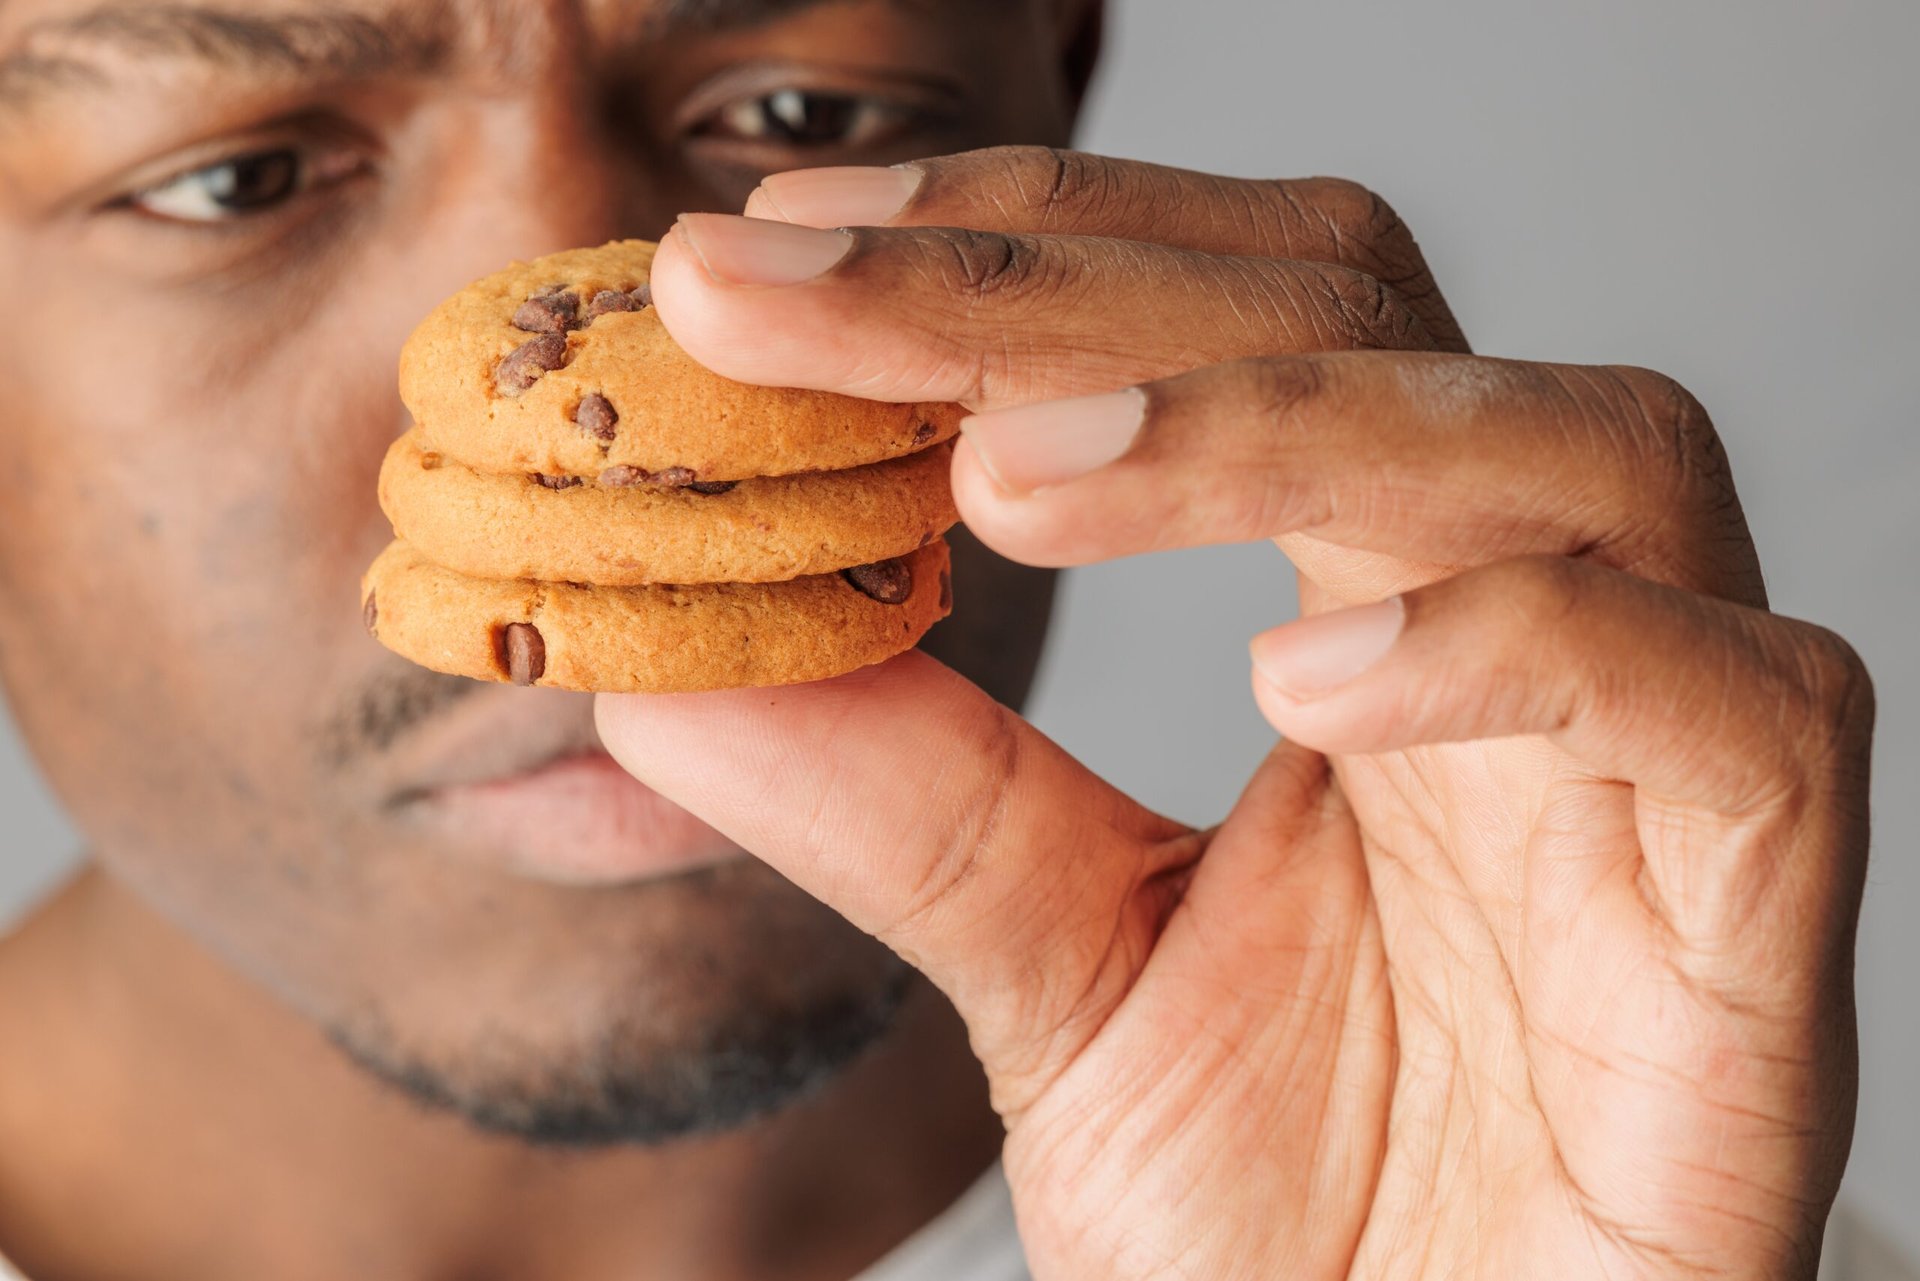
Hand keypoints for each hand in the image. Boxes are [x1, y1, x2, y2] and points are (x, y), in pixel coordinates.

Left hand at [596, 149, 1872, 1278]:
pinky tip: (1303, 684)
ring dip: (1270, 420)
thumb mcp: (1058, 970)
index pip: (1215, 317)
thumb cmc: (1302, 1206)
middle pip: (1361, 313)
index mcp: (1369, 606)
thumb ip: (910, 805)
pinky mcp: (1762, 922)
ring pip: (1573, 450)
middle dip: (1062, 284)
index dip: (997, 255)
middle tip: (806, 289)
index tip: (762, 256)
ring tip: (1009, 483)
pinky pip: (1738, 710)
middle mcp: (1532, 624)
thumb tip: (679, 670)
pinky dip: (1520, 650)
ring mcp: (1664, 759)